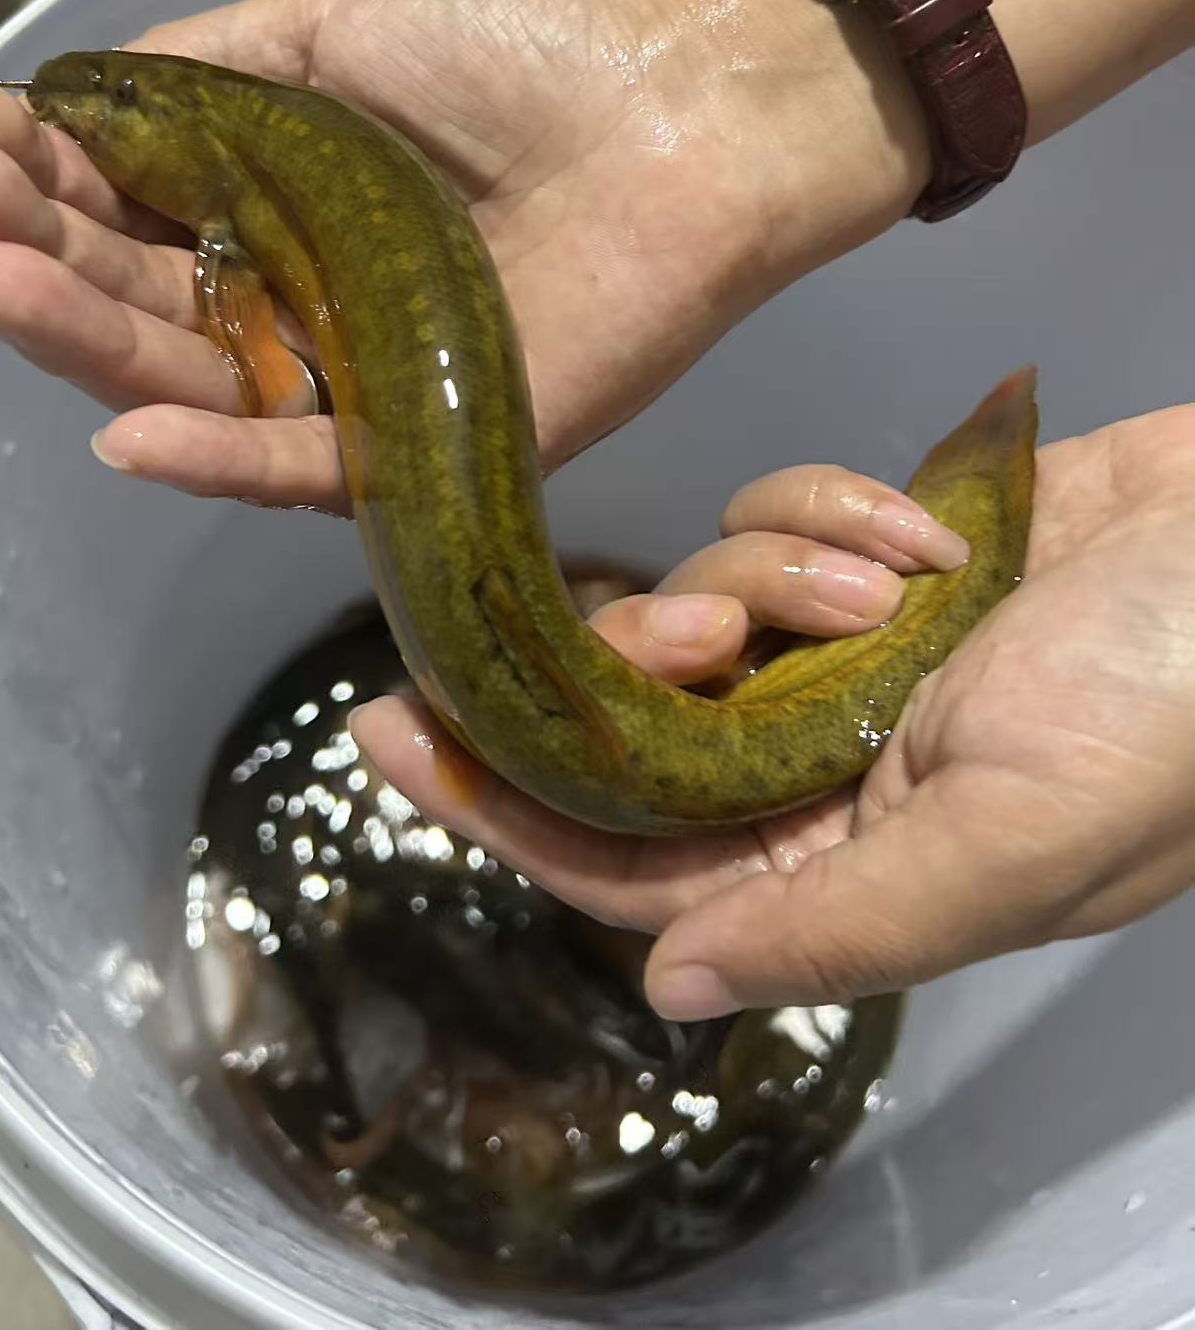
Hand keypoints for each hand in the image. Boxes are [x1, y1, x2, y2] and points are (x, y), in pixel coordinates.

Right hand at [0, 0, 923, 509]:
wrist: (680, 109)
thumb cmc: (519, 53)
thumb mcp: (331, 30)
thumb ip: (203, 73)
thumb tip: (75, 96)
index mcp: (266, 209)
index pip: (118, 209)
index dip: (28, 173)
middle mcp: (293, 305)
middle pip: (134, 301)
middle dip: (27, 244)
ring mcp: (353, 381)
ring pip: (194, 383)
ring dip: (81, 338)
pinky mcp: (424, 444)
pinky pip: (306, 468)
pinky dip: (216, 460)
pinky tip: (119, 432)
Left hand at [350, 403, 1194, 1018]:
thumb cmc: (1181, 707)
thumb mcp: (1014, 842)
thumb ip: (834, 923)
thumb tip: (673, 986)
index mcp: (850, 864)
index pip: (625, 856)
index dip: (496, 801)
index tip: (381, 728)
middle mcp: (834, 766)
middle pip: (642, 719)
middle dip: (644, 659)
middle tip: (695, 617)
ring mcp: (858, 653)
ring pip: (711, 603)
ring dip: (773, 570)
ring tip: (895, 578)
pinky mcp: (886, 555)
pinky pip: (785, 519)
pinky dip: (834, 510)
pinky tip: (940, 525)